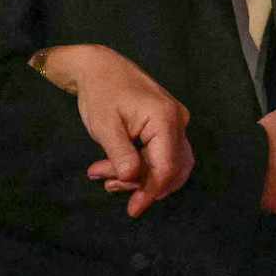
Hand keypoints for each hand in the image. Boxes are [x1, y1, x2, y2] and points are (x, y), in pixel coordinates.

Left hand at [38, 44, 194, 216]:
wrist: (98, 65)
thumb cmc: (100, 91)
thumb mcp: (104, 126)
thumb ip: (120, 155)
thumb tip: (133, 181)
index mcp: (164, 118)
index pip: (167, 167)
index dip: (151, 191)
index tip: (133, 210)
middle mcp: (177, 120)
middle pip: (170, 168)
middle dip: (140, 183)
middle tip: (106, 183)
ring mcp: (174, 122)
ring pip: (166, 164)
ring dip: (138, 176)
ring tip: (104, 176)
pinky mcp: (167, 125)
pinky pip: (160, 154)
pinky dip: (140, 165)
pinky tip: (114, 169)